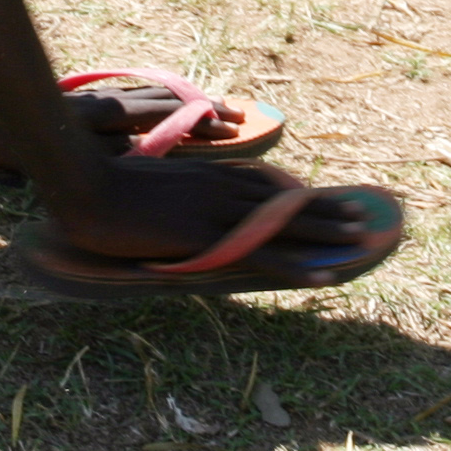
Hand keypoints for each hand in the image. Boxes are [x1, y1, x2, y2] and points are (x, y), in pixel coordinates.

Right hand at [41, 155, 375, 263]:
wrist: (87, 188)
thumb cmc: (107, 186)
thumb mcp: (151, 181)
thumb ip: (176, 191)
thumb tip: (181, 203)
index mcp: (210, 175)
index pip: (267, 185)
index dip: (298, 195)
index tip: (324, 199)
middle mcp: (223, 188)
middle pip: (286, 202)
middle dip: (326, 210)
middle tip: (363, 217)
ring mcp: (219, 212)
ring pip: (286, 226)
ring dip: (327, 234)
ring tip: (361, 239)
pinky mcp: (210, 238)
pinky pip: (265, 256)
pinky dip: (300, 267)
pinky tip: (325, 276)